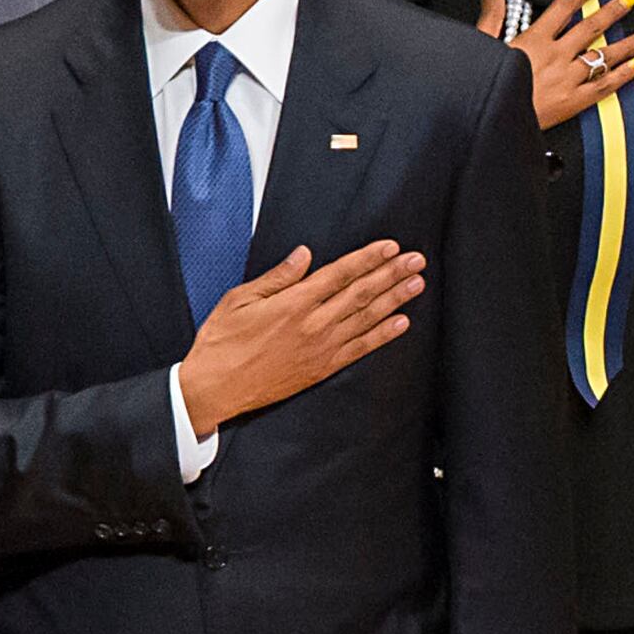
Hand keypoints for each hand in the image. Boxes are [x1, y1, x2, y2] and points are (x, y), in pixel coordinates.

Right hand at [176, 242, 424, 436]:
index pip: (339, 274)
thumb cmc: (222, 341)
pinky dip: (383, 335)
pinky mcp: (324, 368)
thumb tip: (304, 255)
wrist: (217, 387)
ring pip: (367, 318)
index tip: (389, 247)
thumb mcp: (239, 299)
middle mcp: (314, 325)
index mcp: (293, 304)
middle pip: (361, 293)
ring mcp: (322, 348)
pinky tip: (401, 322)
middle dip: (390, 274)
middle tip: (415, 260)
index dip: (367, 259)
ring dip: (395, 299)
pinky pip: (361, 348)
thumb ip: (277, 278)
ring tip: (416, 283)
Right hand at [486, 0, 633, 132]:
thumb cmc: (486, 83)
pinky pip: (605, 85)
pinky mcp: (574, 101)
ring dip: (627, 44)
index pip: (563, 7)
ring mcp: (568, 79)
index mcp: (533, 40)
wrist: (494, 120)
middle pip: (591, 28)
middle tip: (630, 0)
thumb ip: (491, 12)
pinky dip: (624, 74)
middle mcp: (556, 56)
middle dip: (613, 11)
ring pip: (604, 56)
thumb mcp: (481, 42)